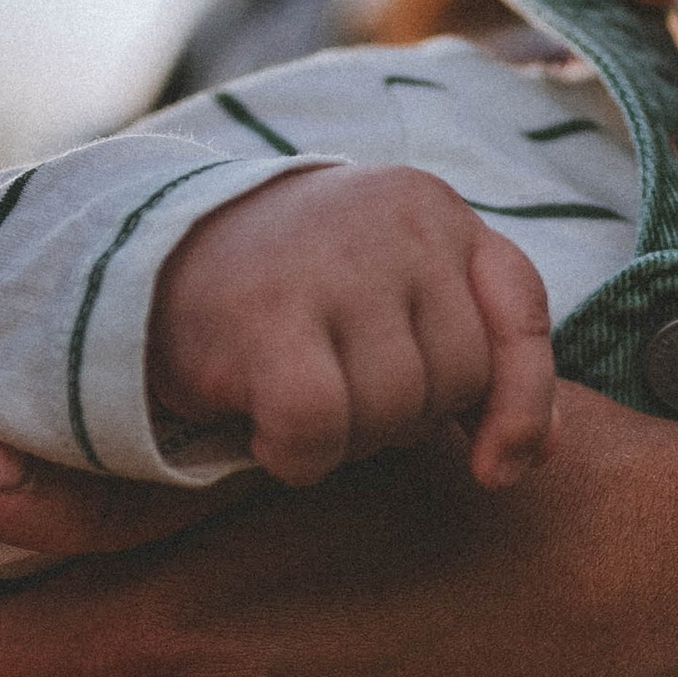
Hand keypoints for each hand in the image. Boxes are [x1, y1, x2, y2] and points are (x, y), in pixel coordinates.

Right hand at [149, 163, 556, 488]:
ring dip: (348, 440)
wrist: (144, 258)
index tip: (497, 466)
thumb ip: (471, 355)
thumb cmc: (291, 298)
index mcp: (435, 210)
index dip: (523, 401)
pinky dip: (296, 456)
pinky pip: (321, 431)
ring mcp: (332, 264)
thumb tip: (533, 455)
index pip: (521, 310)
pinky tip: (264, 428)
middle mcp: (394, 222)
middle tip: (340, 391)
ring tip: (299, 397)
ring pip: (394, 412)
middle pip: (458, 380)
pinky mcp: (266, 318)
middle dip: (407, 416)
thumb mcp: (392, 297)